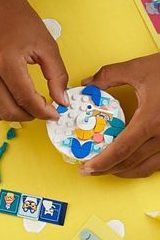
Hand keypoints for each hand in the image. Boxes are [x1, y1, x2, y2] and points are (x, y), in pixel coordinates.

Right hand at [0, 0, 67, 120]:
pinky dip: (0, 109)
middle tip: (41, 110)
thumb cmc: (22, 25)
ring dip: (12, 115)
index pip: (25, 98)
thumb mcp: (47, 46)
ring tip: (25, 106)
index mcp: (7, 60)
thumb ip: (57, 76)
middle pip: (8, 111)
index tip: (54, 114)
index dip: (43, 111)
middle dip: (29, 115)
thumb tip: (62, 102)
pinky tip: (11, 99)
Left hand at [80, 53, 159, 177]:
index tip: (86, 168)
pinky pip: (157, 164)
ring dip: (122, 172)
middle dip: (106, 170)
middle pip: (130, 162)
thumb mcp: (141, 68)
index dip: (102, 162)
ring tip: (104, 170)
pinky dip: (139, 168)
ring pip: (144, 167)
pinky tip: (127, 165)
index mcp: (151, 120)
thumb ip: (110, 75)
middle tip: (88, 170)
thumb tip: (88, 83)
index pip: (122, 149)